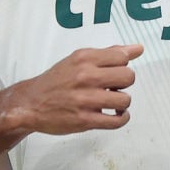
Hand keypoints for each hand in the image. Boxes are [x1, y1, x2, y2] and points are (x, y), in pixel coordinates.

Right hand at [12, 44, 142, 134]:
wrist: (31, 103)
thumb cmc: (57, 80)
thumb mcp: (78, 59)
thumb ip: (108, 53)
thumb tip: (137, 48)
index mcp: (84, 58)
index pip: (122, 56)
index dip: (123, 65)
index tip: (114, 71)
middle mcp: (85, 76)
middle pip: (128, 77)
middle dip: (124, 83)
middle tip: (113, 87)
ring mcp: (85, 99)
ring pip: (125, 100)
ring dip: (121, 103)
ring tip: (112, 102)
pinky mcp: (85, 120)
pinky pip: (116, 121)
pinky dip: (121, 118)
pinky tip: (114, 115)